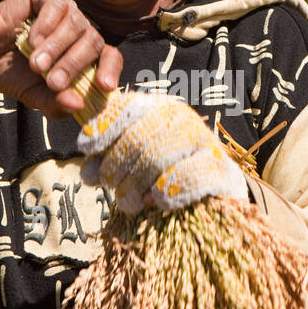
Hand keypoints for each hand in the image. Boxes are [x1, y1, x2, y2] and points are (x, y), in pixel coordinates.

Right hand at [0, 0, 122, 117]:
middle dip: (73, 65)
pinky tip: (31, 39)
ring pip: (77, 25)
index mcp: (83, 54)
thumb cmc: (13, 72)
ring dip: (56, 48)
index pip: (110, 57)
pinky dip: (46, 25)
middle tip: (52, 82)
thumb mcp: (35, 96)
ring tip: (35, 64)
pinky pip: (58, 6)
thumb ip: (56, 104)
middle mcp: (79, 30)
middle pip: (93, 43)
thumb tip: (77, 106)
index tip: (104, 86)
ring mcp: (66, 11)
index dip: (110, 70)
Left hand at [77, 91, 248, 211]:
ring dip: (135, 185)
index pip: (128, 107)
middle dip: (117, 166)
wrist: (216, 188)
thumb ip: (109, 161)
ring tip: (128, 201)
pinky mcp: (220, 168)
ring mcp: (203, 142)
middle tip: (110, 186)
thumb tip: (88, 172)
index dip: (105, 126)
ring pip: (157, 158)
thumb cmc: (166, 173)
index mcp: (159, 108)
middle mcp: (181, 118)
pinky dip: (166, 191)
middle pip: (138, 139)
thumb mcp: (134, 161)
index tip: (87, 148)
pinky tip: (156, 201)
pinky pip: (186, 177)